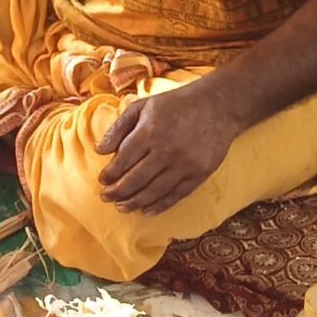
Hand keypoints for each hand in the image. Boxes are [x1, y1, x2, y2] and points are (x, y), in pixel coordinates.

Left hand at [94, 77, 240, 212]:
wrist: (217, 106)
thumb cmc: (175, 105)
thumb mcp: (143, 106)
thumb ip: (119, 127)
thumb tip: (99, 150)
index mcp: (149, 132)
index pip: (123, 160)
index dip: (110, 174)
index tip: (102, 181)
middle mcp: (166, 150)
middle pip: (136, 179)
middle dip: (117, 192)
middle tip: (106, 197)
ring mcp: (184, 164)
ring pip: (154, 191)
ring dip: (134, 202)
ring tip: (121, 207)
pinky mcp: (199, 174)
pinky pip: (176, 195)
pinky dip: (160, 206)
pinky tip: (146, 211)